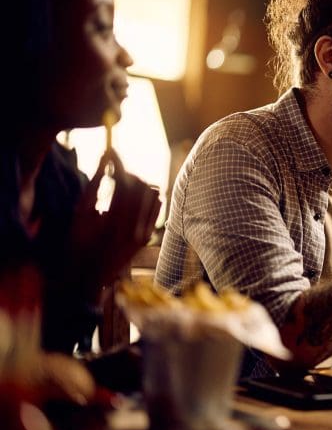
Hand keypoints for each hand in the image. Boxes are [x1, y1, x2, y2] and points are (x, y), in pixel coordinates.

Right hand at [69, 150, 161, 300]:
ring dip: (138, 184)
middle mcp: (134, 228)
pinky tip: (132, 198)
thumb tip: (107, 157)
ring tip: (121, 185)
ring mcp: (144, 234)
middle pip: (140, 185)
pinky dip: (146, 197)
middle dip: (127, 173)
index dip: (118, 163)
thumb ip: (96, 183)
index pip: (124, 181)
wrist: (87, 277)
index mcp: (114, 221)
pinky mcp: (148, 237)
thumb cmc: (77, 243)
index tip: (110, 151)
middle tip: (114, 170)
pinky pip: (155, 207)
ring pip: (152, 194)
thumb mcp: (81, 212)